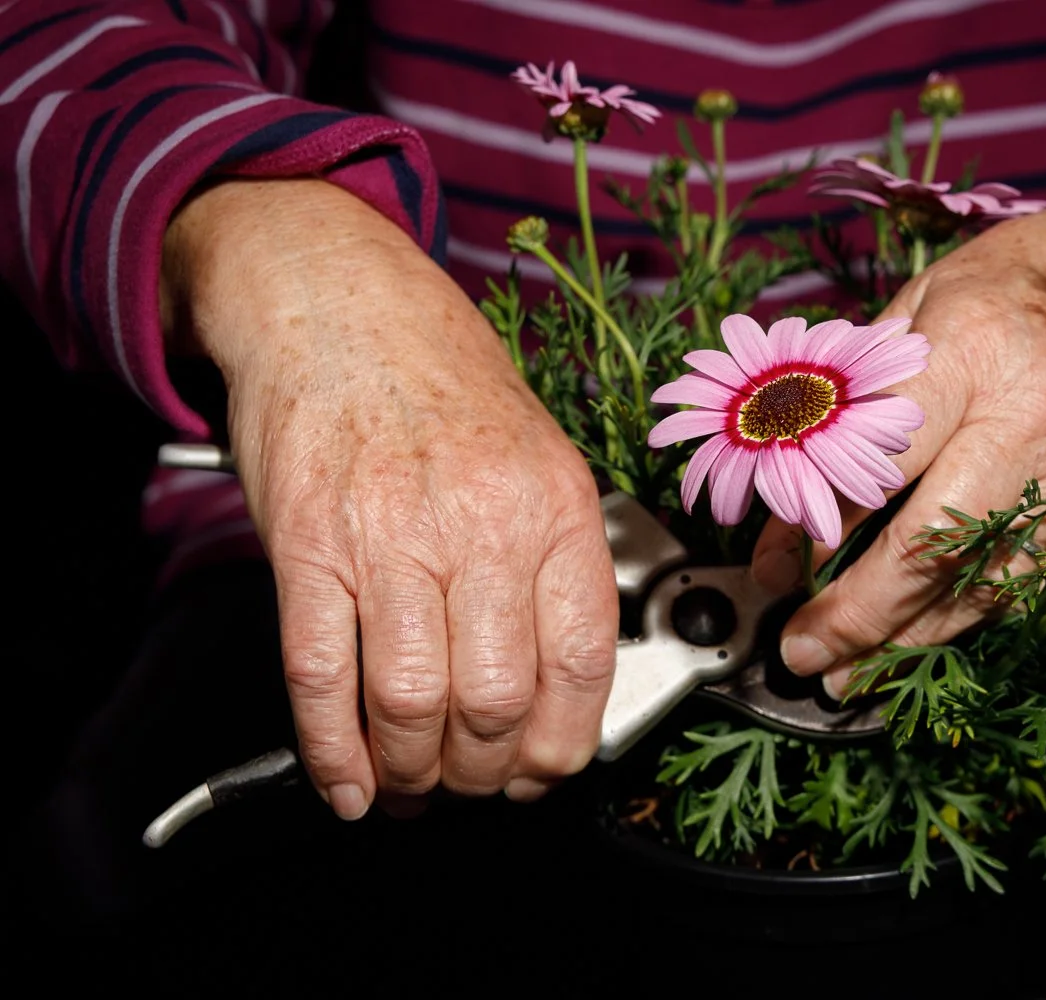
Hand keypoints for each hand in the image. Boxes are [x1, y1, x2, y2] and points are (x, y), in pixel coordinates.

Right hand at [162, 179, 617, 816]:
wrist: (341, 305)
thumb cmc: (445, 388)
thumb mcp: (542, 458)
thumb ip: (558, 564)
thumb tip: (561, 688)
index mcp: (556, 506)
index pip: (581, 664)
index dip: (561, 745)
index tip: (541, 770)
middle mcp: (482, 522)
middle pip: (494, 701)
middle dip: (481, 773)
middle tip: (469, 783)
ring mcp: (389, 534)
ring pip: (412, 704)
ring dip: (412, 773)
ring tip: (412, 783)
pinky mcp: (307, 544)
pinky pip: (322, 677)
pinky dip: (332, 752)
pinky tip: (346, 781)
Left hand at [751, 158, 1045, 693]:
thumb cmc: (1005, 293)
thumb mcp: (910, 313)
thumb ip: (848, 406)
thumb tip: (779, 513)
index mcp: (972, 351)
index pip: (877, 461)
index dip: (815, 532)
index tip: (773, 581)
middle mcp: (1035, 418)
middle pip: (935, 543)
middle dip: (861, 614)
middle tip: (805, 655)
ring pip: (988, 586)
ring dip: (913, 640)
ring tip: (852, 674)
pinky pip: (1037, 591)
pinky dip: (975, 622)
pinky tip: (927, 640)